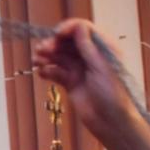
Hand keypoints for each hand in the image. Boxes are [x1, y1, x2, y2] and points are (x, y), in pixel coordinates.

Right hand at [33, 19, 149, 149]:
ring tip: (36, 61)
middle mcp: (90, 56)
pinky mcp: (71, 82)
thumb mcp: (102, 67)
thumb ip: (88, 47)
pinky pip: (57, 72)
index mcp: (103, 48)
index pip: (83, 30)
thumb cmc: (113, 94)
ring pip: (60, 57)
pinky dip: (48, 71)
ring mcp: (80, 69)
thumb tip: (78, 26)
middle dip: (54, 44)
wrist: (111, 122)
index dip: (69, 29)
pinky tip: (42, 73)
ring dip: (47, 57)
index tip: (56, 34)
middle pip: (68, 42)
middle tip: (40, 50)